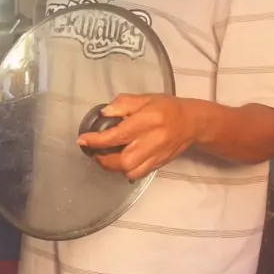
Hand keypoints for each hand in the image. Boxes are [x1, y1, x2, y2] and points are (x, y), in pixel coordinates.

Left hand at [77, 94, 196, 180]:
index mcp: (147, 121)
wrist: (191, 123)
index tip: (82, 140)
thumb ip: (123, 103)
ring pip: (130, 171)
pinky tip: (120, 162)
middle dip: (103, 159)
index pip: (118, 134)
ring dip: (112, 167)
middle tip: (93, 151)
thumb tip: (104, 113)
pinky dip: (125, 171)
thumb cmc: (166, 107)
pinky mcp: (158, 164)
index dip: (97, 140)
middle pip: (123, 160)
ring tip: (105, 157)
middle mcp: (151, 141)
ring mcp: (156, 155)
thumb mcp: (145, 98)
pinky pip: (138, 174)